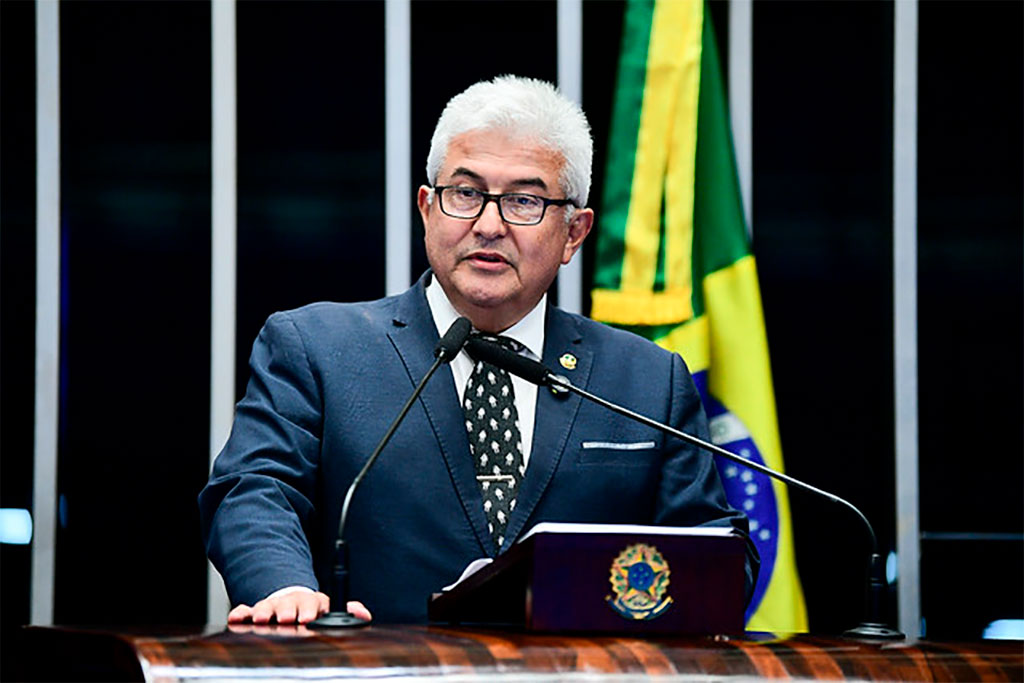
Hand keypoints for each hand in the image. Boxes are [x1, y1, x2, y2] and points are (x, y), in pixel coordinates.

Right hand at [228, 591, 371, 624]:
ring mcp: (274, 606)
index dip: (310, 609)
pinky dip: (241, 613)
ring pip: (267, 606)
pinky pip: (246, 611)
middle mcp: (292, 602)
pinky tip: (237, 617)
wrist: (293, 602)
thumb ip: (350, 612)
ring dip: (264, 611)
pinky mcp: (257, 612)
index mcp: (312, 602)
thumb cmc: (312, 610)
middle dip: (287, 610)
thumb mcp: (331, 610)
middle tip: (286, 619)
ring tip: (262, 619)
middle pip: (289, 603)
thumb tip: (364, 614)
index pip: (313, 602)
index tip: (308, 617)